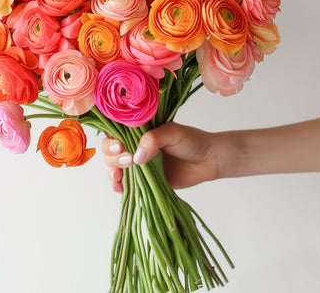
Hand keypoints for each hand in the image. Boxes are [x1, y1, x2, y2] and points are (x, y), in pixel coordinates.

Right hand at [102, 122, 220, 191]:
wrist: (208, 159)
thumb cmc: (191, 140)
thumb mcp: (172, 133)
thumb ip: (153, 140)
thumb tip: (136, 157)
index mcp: (138, 131)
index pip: (115, 133)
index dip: (112, 141)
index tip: (120, 147)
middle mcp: (134, 146)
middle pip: (111, 152)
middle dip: (113, 158)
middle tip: (128, 161)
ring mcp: (138, 164)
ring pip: (114, 168)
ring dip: (112, 173)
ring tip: (119, 177)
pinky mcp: (144, 180)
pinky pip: (126, 184)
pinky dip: (119, 187)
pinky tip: (121, 188)